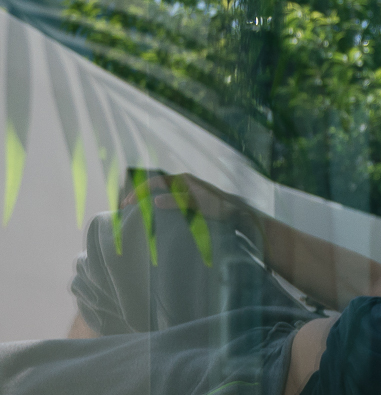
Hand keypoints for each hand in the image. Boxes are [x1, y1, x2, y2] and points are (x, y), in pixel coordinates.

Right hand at [134, 171, 253, 226]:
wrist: (241, 213)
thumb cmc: (221, 207)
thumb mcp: (198, 204)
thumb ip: (177, 202)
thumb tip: (155, 201)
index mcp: (183, 179)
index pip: (154, 182)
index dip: (140, 191)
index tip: (128, 203)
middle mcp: (184, 183)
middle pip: (156, 186)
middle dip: (141, 195)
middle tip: (126, 207)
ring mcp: (188, 191)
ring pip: (162, 194)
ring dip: (149, 201)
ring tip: (136, 212)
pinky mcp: (192, 201)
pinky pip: (170, 201)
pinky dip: (159, 206)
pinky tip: (155, 215)